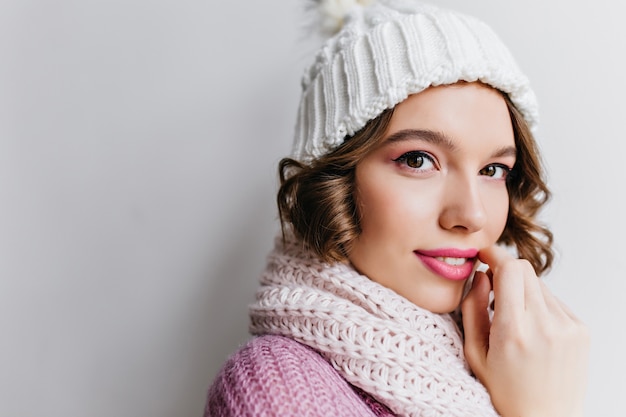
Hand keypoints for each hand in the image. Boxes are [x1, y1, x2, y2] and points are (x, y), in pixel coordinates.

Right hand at [461, 245, 588, 416]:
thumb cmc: (505, 391)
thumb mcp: (474, 353)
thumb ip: (472, 309)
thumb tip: (482, 275)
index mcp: (514, 331)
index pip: (510, 269)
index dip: (494, 255)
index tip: (484, 254)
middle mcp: (546, 326)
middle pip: (526, 270)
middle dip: (506, 272)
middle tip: (493, 288)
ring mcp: (568, 327)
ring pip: (540, 285)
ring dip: (523, 291)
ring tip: (515, 320)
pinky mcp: (581, 330)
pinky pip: (555, 301)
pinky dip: (540, 306)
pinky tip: (533, 331)